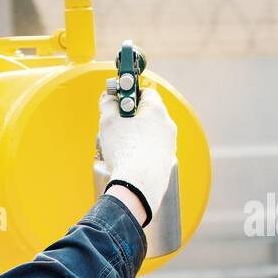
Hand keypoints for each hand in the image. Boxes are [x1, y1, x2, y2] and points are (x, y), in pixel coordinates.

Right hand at [98, 85, 177, 226]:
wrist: (138, 185)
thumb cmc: (125, 151)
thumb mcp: (108, 122)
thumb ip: (107, 104)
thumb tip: (109, 98)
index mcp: (156, 110)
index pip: (145, 91)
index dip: (129, 94)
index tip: (118, 102)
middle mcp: (167, 125)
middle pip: (148, 114)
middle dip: (131, 118)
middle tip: (116, 126)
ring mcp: (169, 144)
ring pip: (150, 133)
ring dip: (136, 136)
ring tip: (120, 148)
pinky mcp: (167, 162)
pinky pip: (152, 151)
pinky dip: (141, 152)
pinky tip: (129, 161)